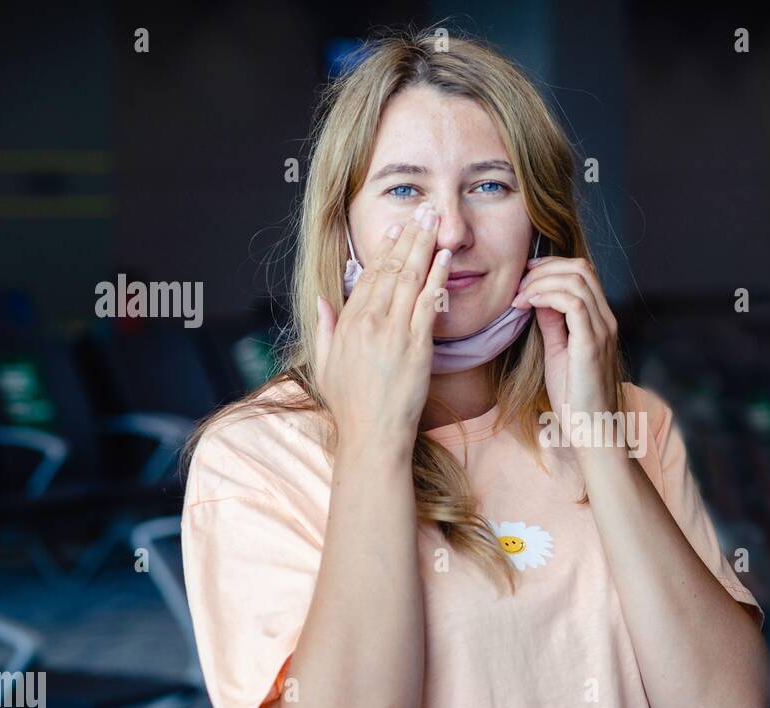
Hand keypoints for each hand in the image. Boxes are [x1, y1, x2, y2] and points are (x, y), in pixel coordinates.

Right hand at [315, 202, 451, 455]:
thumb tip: (323, 301)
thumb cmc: (351, 406)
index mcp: (348, 323)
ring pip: (409, 278)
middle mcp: (369, 321)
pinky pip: (427, 302)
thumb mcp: (327, 364)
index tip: (396, 227)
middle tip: (422, 209)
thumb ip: (326, 329)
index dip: (385, 248)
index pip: (369, 275)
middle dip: (408, 235)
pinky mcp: (416, 346)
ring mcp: (393, 332)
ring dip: (424, 245)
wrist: (372, 435)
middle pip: (391, 268)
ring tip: (434, 220)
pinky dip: (437, 277)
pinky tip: (445, 257)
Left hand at [511, 256, 619, 443]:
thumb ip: (553, 323)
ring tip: (519, 297)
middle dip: (544, 268)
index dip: (551, 267)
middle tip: (518, 285)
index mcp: (601, 321)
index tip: (524, 278)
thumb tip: (540, 297)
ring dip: (541, 281)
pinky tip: (527, 305)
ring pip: (577, 279)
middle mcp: (607, 321)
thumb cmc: (575, 398)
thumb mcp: (558, 353)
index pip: (583, 273)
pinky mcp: (592, 344)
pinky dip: (546, 295)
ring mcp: (602, 331)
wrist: (592, 429)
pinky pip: (573, 302)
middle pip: (581, 268)